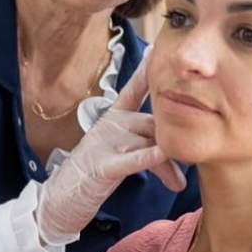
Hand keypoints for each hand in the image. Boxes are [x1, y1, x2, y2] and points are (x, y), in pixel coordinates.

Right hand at [36, 57, 185, 243]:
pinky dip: (149, 158)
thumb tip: (170, 145)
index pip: (133, 90)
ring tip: (179, 185)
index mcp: (113, 119)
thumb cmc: (94, 176)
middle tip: (190, 164)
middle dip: (173, 145)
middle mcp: (109, 126)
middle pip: (152, 125)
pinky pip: (132, 160)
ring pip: (147, 145)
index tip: (157, 49)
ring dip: (167, 166)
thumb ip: (143, 144)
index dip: (145, 71)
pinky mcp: (103, 166)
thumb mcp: (121, 154)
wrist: (60, 202)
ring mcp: (105, 144)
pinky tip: (163, 155)